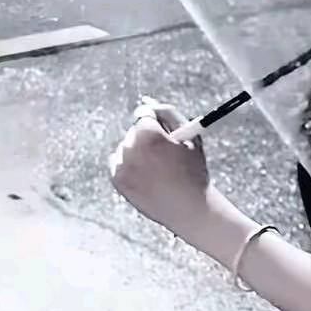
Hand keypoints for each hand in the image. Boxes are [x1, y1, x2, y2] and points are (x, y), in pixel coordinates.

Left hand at [109, 100, 212, 240]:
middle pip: (134, 130)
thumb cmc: (192, 170)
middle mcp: (130, 149)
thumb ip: (169, 113)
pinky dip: (129, 164)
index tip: (164, 129)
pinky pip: (118, 163)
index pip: (144, 113)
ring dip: (138, 150)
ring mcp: (122, 166)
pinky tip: (146, 173)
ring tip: (157, 164)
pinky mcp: (117, 181)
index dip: (157, 120)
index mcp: (148, 134)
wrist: (187, 207)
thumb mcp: (190, 136)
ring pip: (125, 147)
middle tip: (165, 149)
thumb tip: (148, 103)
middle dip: (147, 135)